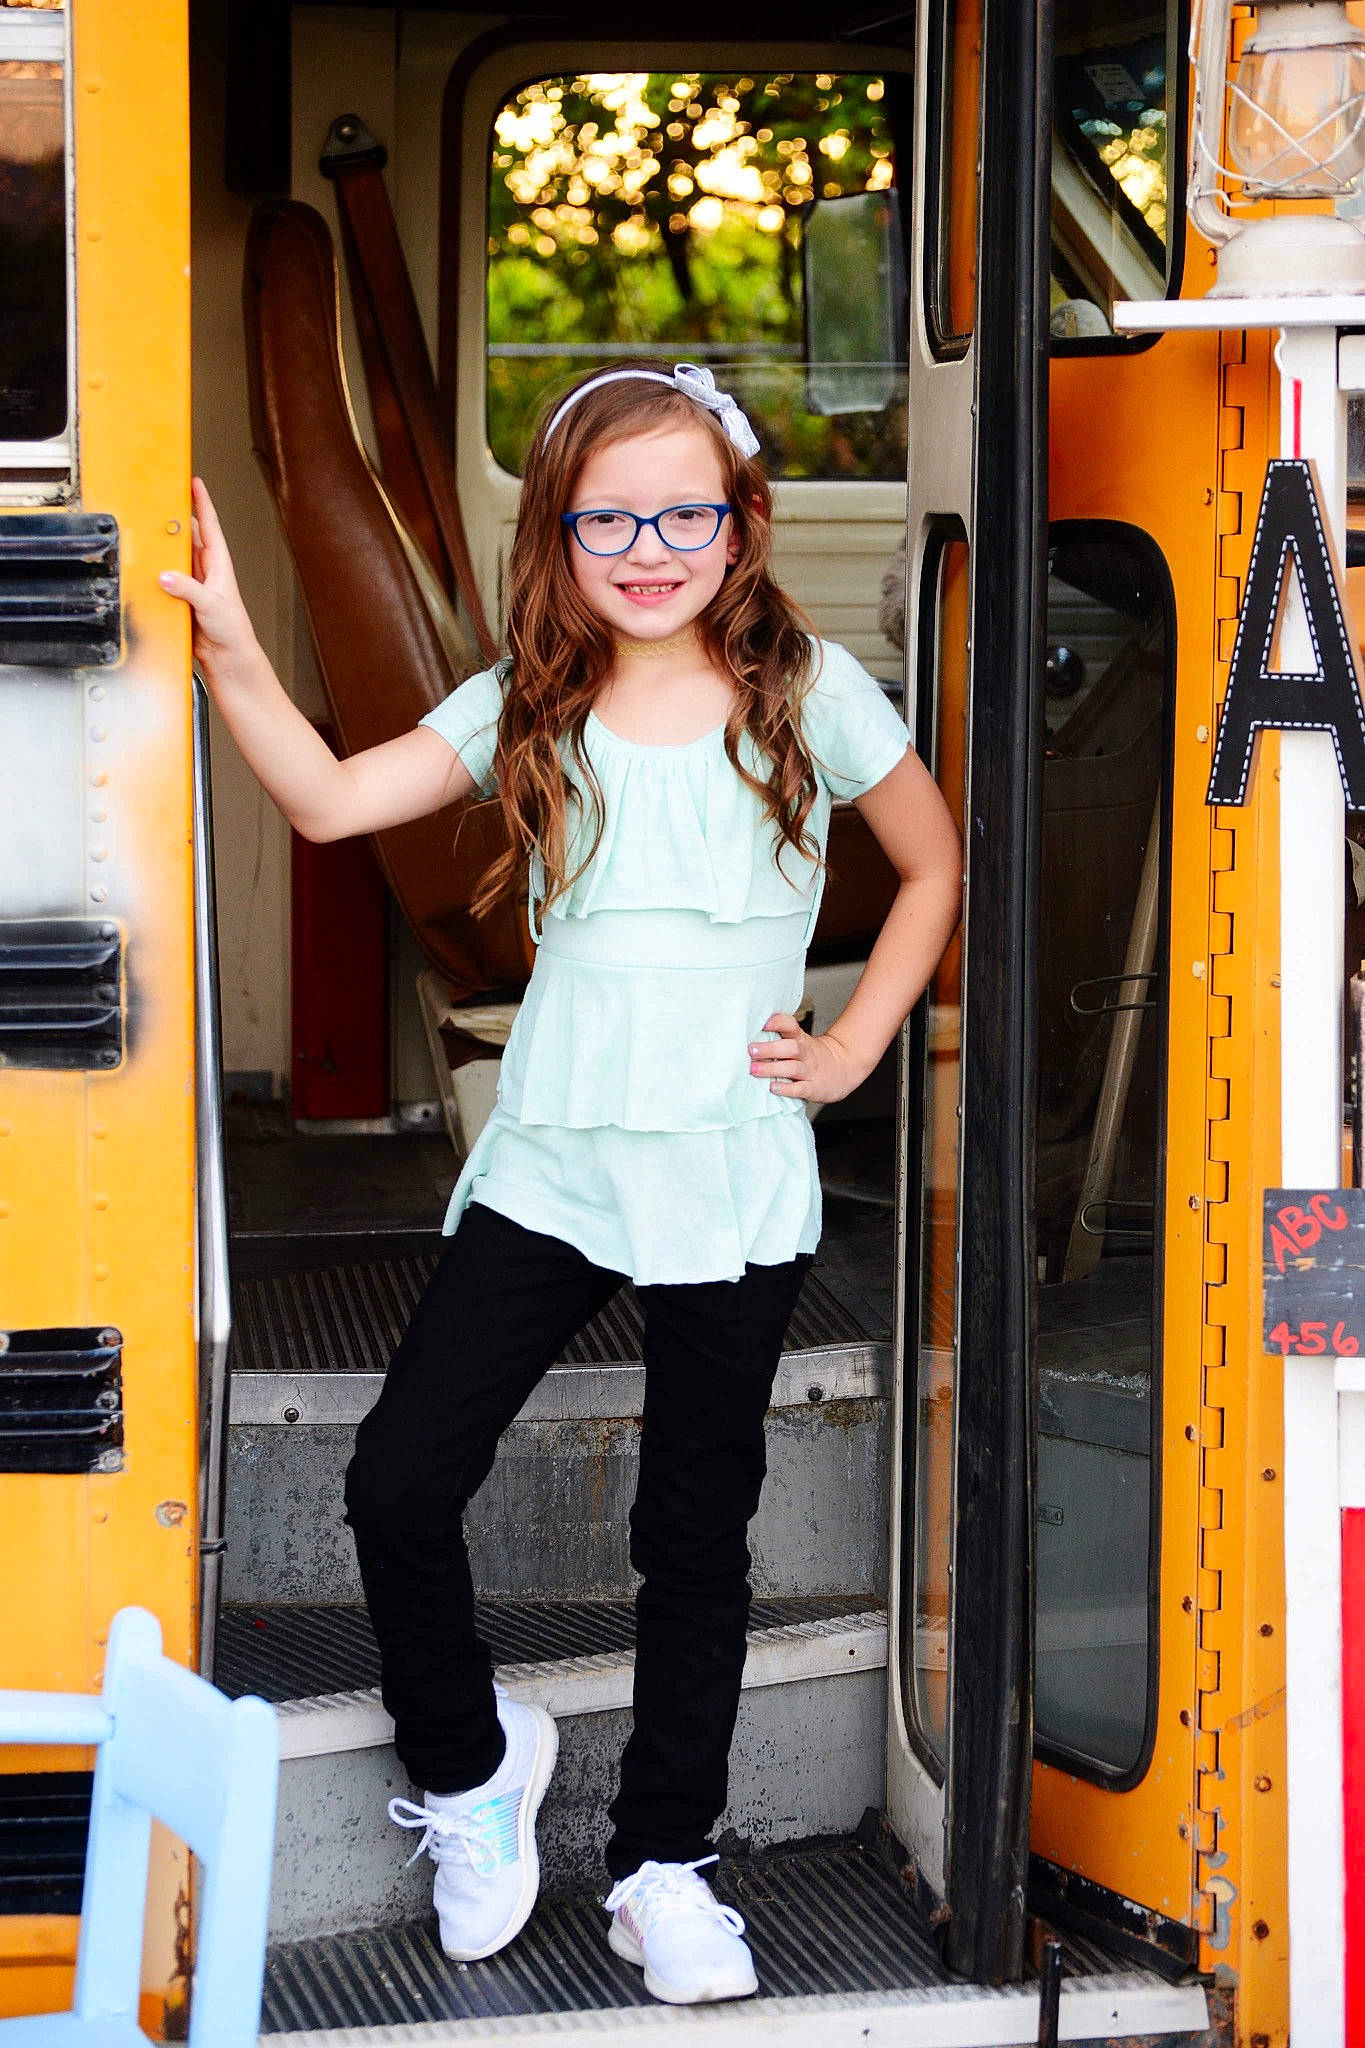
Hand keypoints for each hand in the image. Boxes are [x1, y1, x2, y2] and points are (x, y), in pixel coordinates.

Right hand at [159, 477, 258, 676]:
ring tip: (146, 528)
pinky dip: (153, 571)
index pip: (209, 525)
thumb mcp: (212, 605)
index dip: (202, 503)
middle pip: (187, 535)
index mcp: (218, 564)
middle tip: (160, 500)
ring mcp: (191, 582)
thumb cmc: (232, 630)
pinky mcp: (179, 597)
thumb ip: (188, 589)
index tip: (195, 481)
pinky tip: (142, 566)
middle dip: (176, 517)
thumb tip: (166, 576)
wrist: (226, 657)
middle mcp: (204, 569)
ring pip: (173, 555)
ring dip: (162, 544)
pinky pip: (163, 578)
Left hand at [748, 1012, 869, 1105]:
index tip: (764, 1023)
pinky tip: (773, 1087)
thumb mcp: (801, 1041)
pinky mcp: (813, 1088)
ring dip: (772, 1068)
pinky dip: (786, 1089)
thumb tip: (751, 1036)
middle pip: (790, 1047)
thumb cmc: (814, 1056)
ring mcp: (810, 1071)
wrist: (844, 1068)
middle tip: (752, 1050)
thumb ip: (780, 1038)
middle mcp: (806, 1054)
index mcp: (801, 1039)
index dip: (778, 1023)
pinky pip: (800, 1088)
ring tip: (755, 1069)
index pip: (791, 1026)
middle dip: (770, 1049)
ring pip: (792, 1068)